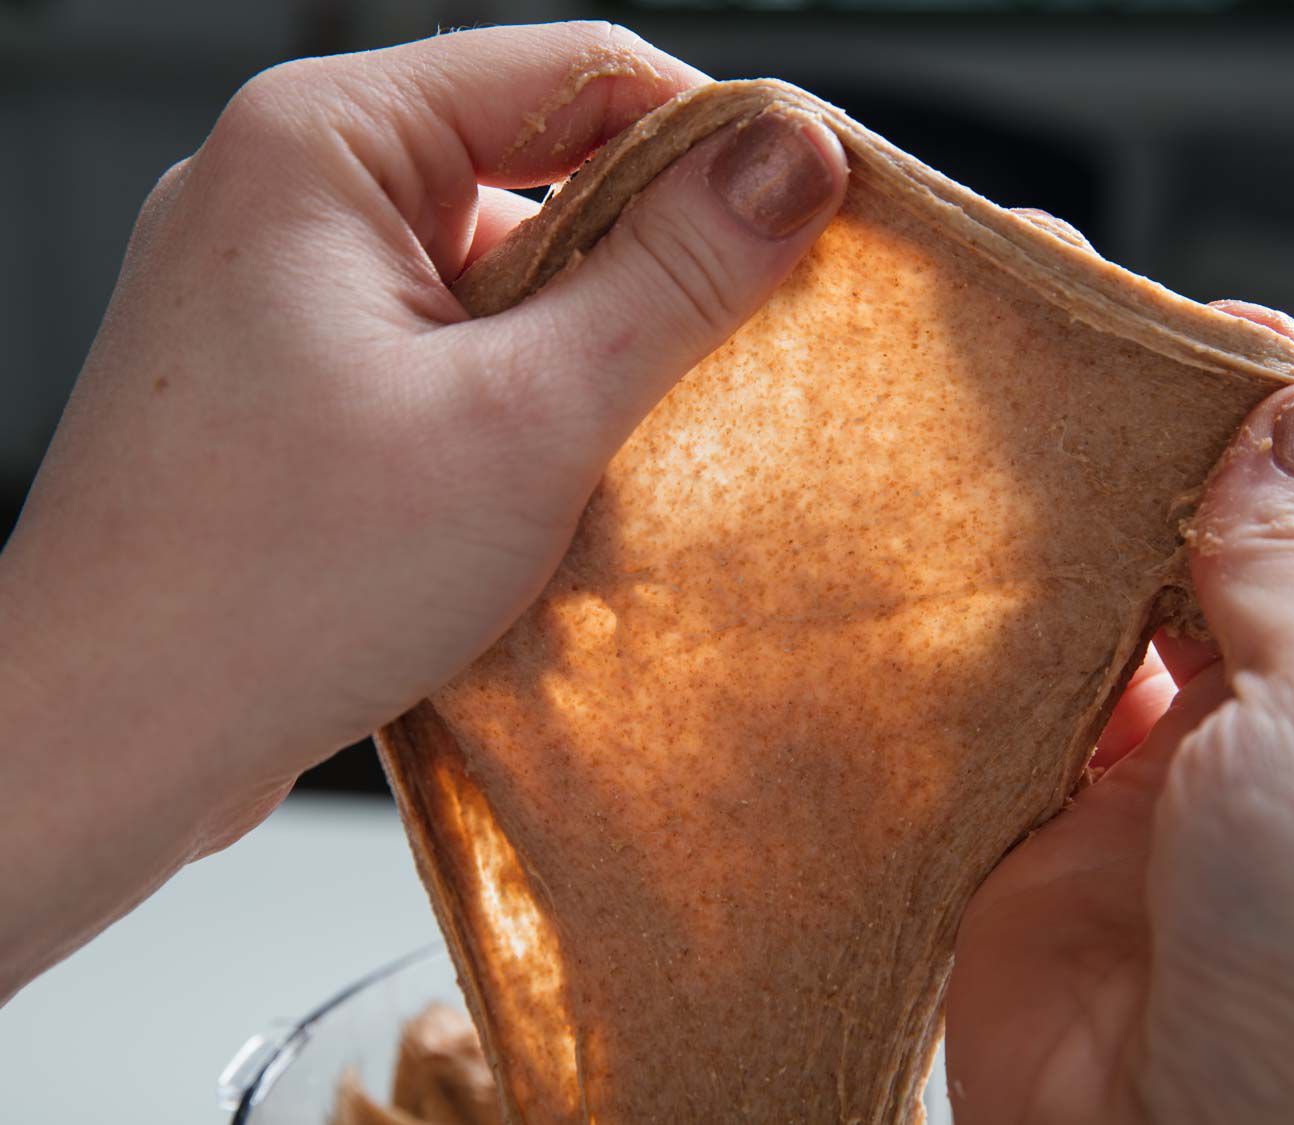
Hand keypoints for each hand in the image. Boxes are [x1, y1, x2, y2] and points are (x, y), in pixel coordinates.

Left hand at [0, 22, 845, 998]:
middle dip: (645, 258)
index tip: (804, 218)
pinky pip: (442, 345)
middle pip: (534, 167)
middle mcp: (287, 192)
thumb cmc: (273, 583)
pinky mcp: (289, 379)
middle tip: (725, 354)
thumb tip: (791, 162)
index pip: (575, 70)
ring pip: (493, 270)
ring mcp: (279, 290)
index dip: (710, 137)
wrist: (104, 742)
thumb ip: (671, 276)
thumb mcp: (522, 418)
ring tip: (611, 446)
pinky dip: (514, 395)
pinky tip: (540, 480)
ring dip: (579, 344)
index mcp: (323, 141)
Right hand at [946, 304, 1293, 1122]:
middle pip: (1213, 541)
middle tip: (1059, 350)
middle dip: (1148, 450)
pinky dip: (980, 637)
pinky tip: (939, 565)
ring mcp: (1162, 776)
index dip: (1280, 399)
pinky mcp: (1045, 830)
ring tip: (983, 431)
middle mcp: (1288, 719)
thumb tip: (1285, 418)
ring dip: (1054, 535)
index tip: (1195, 317)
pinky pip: (1010, 705)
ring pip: (1102, 614)